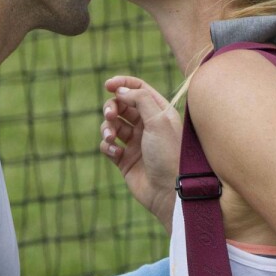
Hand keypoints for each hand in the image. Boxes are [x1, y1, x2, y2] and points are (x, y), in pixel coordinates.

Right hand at [100, 76, 180, 224]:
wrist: (169, 192)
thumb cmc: (169, 154)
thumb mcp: (159, 120)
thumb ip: (140, 99)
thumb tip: (120, 90)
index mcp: (159, 112)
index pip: (138, 88)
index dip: (122, 84)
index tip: (108, 85)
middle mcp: (147, 125)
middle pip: (122, 105)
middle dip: (112, 107)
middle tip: (110, 115)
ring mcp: (135, 143)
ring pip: (112, 125)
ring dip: (107, 127)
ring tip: (111, 137)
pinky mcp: (124, 160)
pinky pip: (108, 145)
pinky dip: (108, 146)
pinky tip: (117, 153)